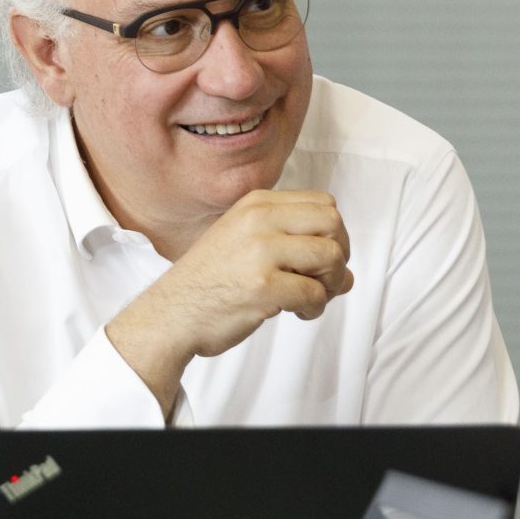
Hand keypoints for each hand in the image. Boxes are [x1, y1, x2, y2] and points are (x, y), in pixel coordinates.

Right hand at [106, 190, 351, 411]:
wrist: (171, 314)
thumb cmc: (209, 282)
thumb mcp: (245, 243)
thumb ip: (295, 249)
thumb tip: (348, 277)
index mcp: (256, 204)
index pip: (323, 204)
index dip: (333, 233)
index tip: (318, 258)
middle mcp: (258, 220)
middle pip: (333, 224)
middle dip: (338, 255)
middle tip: (321, 278)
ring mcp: (260, 252)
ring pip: (331, 257)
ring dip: (329, 284)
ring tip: (309, 298)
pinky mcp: (262, 285)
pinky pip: (315, 294)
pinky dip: (314, 308)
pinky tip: (295, 312)